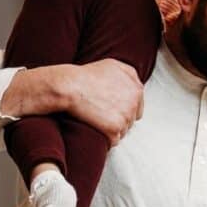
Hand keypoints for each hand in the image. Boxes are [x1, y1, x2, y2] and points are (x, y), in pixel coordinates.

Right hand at [4, 58, 143, 146]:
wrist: (69, 86)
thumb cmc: (85, 75)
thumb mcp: (112, 65)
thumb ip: (128, 75)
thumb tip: (134, 86)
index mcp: (136, 87)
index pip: (137, 107)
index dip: (123, 109)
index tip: (111, 109)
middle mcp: (135, 101)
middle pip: (130, 120)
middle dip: (118, 119)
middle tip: (100, 113)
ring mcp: (126, 116)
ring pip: (123, 131)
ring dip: (111, 129)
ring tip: (96, 118)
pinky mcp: (115, 129)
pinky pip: (114, 140)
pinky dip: (105, 138)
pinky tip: (95, 127)